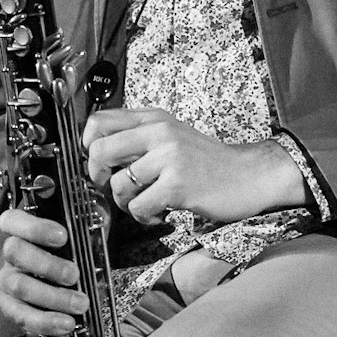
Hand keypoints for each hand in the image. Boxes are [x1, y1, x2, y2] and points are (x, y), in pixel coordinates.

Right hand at [0, 207, 86, 336]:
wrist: (59, 279)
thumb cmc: (68, 249)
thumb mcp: (77, 228)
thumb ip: (83, 218)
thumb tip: (95, 212)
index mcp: (19, 229)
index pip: (12, 220)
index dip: (34, 227)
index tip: (63, 236)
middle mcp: (10, 253)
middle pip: (15, 252)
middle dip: (47, 265)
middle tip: (75, 275)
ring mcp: (7, 280)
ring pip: (19, 286)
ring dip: (52, 297)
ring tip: (80, 304)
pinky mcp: (10, 306)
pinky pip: (21, 316)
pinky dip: (45, 322)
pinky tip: (67, 324)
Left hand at [82, 107, 306, 225]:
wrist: (248, 176)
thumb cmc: (208, 162)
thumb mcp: (172, 137)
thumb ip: (140, 138)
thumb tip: (96, 154)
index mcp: (155, 118)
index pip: (100, 120)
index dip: (88, 145)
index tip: (98, 162)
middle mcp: (160, 132)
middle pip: (100, 151)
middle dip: (97, 177)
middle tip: (113, 188)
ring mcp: (169, 157)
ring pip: (117, 184)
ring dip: (126, 203)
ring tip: (146, 204)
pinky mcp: (177, 184)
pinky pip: (138, 206)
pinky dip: (144, 218)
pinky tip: (160, 214)